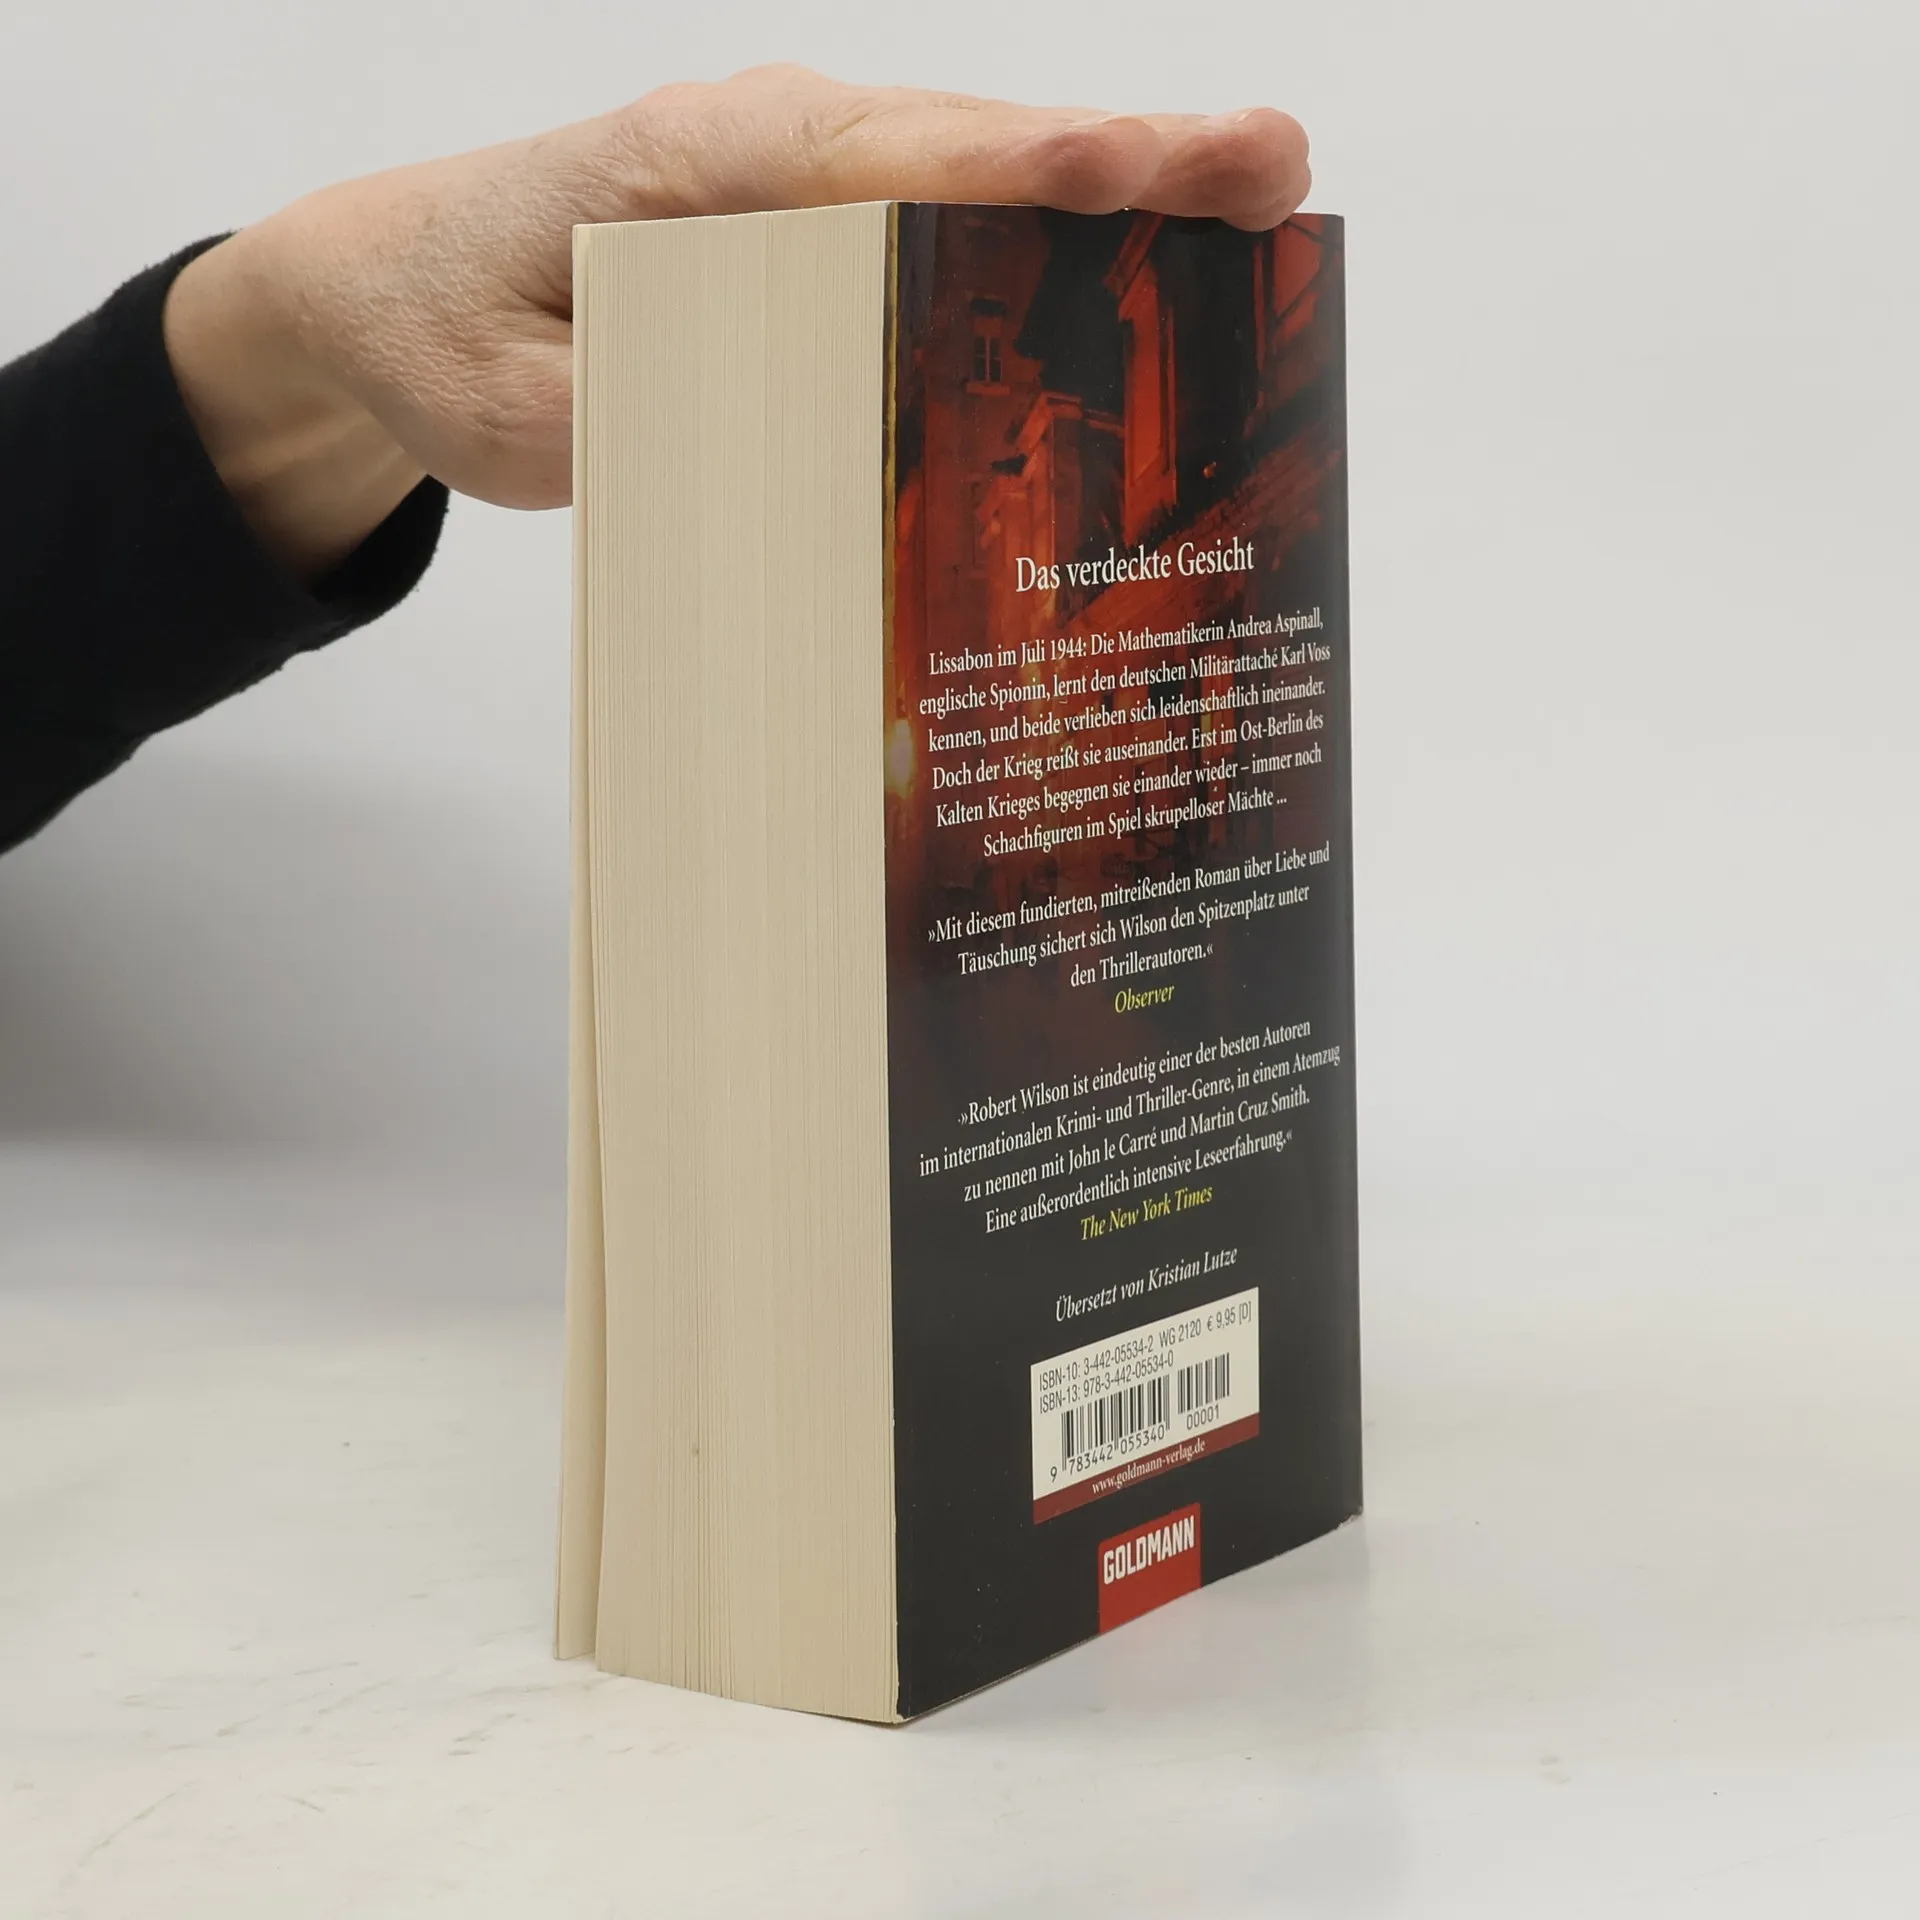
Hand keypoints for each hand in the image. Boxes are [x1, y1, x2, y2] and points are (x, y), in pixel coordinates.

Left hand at [163, 67, 1310, 578]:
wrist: (402, 290)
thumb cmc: (454, 331)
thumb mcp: (507, 409)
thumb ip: (624, 421)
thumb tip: (776, 446)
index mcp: (693, 168)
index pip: (871, 162)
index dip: (998, 172)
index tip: (1117, 172)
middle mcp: (773, 155)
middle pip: (968, 151)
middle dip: (1124, 162)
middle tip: (1271, 166)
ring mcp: (811, 190)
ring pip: (981, 182)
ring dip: (1123, 198)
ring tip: (1265, 206)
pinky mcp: (827, 240)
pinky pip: (955, 233)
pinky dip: (1059, 252)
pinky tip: (1154, 285)